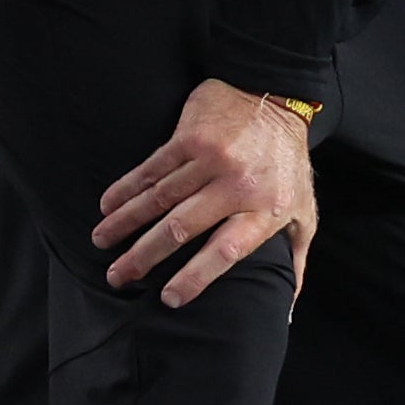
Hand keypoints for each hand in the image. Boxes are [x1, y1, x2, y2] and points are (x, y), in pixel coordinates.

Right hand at [92, 78, 317, 304]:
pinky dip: (126, 188)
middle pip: (181, 228)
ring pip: (159, 198)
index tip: (168, 299)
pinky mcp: (190, 137)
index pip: (225, 251)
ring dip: (125, 222)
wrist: (276, 98)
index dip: (195, 277)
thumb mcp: (304, 211)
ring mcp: (212, 158)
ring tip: (101, 242)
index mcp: (265, 210)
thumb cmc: (288, 164)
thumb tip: (284, 307)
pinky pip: (152, 168)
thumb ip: (293, 258)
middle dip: (143, 256)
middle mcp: (237, 185)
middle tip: (117, 277)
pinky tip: (108, 205)